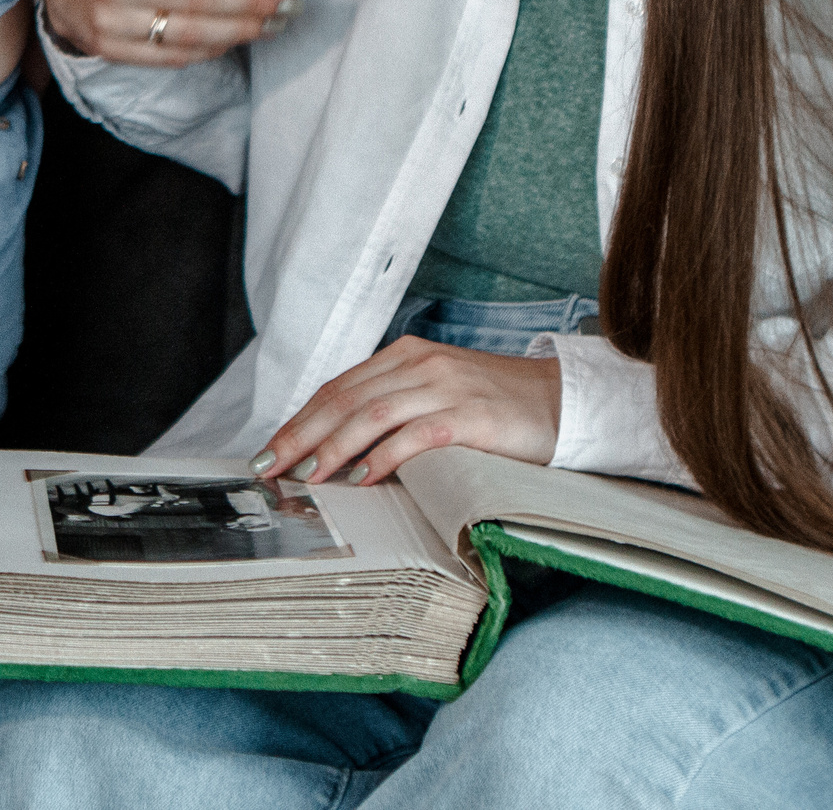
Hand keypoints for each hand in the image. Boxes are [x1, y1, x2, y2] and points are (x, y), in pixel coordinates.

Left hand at [251, 340, 561, 487]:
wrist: (562, 401)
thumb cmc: (495, 405)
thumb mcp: (435, 394)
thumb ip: (391, 409)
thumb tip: (336, 448)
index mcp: (405, 356)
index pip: (338, 388)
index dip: (300, 419)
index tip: (270, 449)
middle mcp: (420, 364)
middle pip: (345, 399)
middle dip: (302, 434)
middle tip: (272, 465)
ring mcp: (446, 388)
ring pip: (373, 413)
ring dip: (335, 446)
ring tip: (309, 475)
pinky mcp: (472, 416)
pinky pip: (418, 434)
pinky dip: (386, 455)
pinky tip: (365, 476)